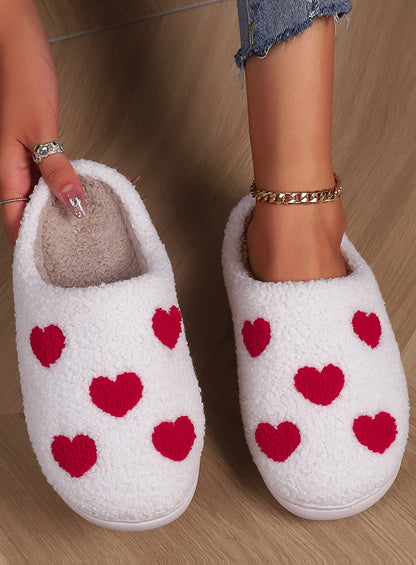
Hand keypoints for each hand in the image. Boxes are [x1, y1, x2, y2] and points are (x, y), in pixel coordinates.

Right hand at [0, 0, 86, 245]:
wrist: (19, 42)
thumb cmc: (23, 78)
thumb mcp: (42, 129)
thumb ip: (56, 168)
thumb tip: (72, 205)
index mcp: (8, 170)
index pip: (14, 222)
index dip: (27, 248)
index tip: (45, 271)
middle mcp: (15, 169)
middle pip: (27, 214)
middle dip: (46, 237)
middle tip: (70, 260)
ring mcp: (25, 159)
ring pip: (39, 198)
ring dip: (57, 215)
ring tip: (79, 237)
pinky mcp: (38, 147)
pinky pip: (48, 179)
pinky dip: (63, 192)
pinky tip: (78, 199)